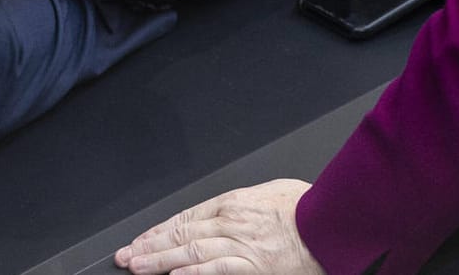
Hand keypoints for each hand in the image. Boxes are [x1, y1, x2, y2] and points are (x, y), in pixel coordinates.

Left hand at [114, 179, 321, 274]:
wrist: (332, 222)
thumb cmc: (308, 207)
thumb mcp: (271, 191)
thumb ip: (245, 203)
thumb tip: (227, 210)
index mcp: (236, 201)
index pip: (187, 215)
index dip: (160, 229)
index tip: (142, 238)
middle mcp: (232, 221)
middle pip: (182, 232)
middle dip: (150, 245)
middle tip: (126, 255)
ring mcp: (241, 244)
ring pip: (191, 251)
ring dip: (160, 260)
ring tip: (137, 266)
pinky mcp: (252, 265)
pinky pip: (216, 268)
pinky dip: (192, 272)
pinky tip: (173, 274)